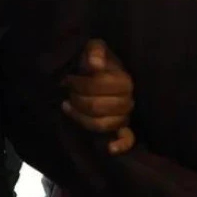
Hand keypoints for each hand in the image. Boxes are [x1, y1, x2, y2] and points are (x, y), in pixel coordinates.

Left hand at [61, 39, 135, 153]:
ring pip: (105, 124)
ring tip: (69, 107)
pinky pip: (128, 138)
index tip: (69, 79)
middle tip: (68, 93)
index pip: (100, 87)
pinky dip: (121, 145)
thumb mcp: (95, 48)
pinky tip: (110, 148)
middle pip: (98, 107)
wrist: (100, 75)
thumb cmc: (96, 62)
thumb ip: (96, 51)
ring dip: (82, 118)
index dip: (80, 84)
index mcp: (124, 80)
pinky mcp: (123, 128)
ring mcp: (126, 115)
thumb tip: (95, 65)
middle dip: (78, 100)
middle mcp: (128, 99)